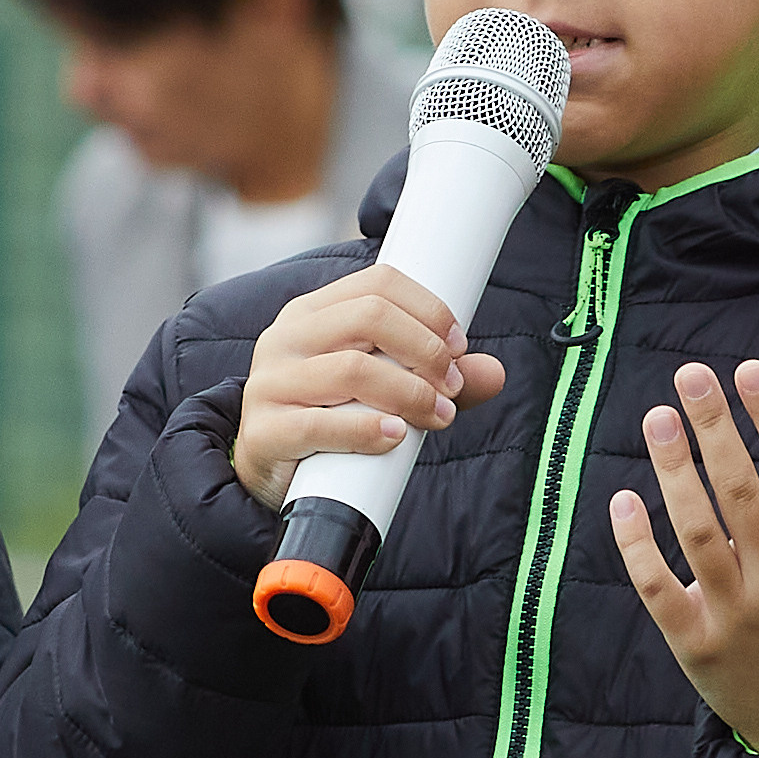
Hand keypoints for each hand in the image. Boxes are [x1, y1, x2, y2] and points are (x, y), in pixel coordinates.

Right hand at [232, 265, 506, 513]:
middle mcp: (285, 338)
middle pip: (369, 317)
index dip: (428, 308)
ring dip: (410, 393)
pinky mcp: (264, 432)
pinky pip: (321, 425)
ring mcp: (270, 384)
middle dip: (426, 350)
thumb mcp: (382, 390)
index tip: (459, 345)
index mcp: (312, 314)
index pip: (378, 283)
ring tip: (438, 416)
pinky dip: (367, 430)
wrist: (268, 474)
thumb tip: (494, 373)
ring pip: (352, 370)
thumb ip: (434, 378)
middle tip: (452, 385)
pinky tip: (395, 437)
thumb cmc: (329, 419)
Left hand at [610, 358, 758, 755]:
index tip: (750, 370)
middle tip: (691, 376)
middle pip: (742, 493)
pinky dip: (637, 546)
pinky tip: (622, 500)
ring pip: (697, 532)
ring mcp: (736, 616)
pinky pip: (657, 588)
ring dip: (673, 472)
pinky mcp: (695, 645)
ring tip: (658, 418)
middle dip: (716, 430)